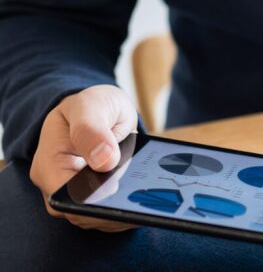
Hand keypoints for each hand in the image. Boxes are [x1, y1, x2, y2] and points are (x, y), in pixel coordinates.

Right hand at [30, 85, 138, 231]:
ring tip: (150, 197)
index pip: (63, 197)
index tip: (116, 190)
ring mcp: (79, 196)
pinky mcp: (99, 200)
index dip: (89, 200)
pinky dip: (132, 207)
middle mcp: (60, 186)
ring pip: (101, 218)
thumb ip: (92, 130)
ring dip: (126, 209)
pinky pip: (114, 213)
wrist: (102, 111)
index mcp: (50, 164)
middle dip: (112, 209)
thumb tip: (104, 160)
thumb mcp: (91, 106)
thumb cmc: (91, 106)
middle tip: (143, 196)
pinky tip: (150, 198)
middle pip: (83, 213)